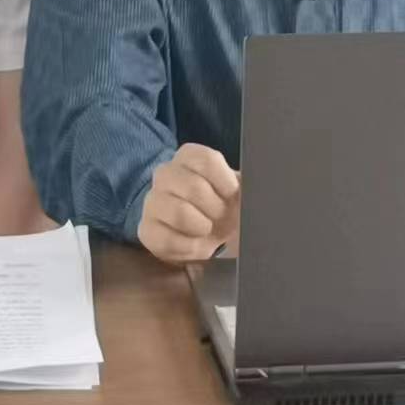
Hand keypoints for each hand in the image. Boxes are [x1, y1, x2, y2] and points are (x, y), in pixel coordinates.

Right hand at [137, 143, 240, 263]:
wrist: (202, 230)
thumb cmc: (222, 204)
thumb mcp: (237, 190)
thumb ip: (246, 183)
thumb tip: (259, 186)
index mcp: (188, 157)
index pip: (207, 160)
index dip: (226, 182)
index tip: (233, 195)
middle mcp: (165, 173)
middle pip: (194, 187)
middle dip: (216, 208)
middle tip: (221, 216)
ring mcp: (152, 201)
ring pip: (179, 212)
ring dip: (202, 226)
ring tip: (207, 229)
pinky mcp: (146, 229)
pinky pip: (167, 239)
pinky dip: (189, 247)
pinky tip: (196, 244)